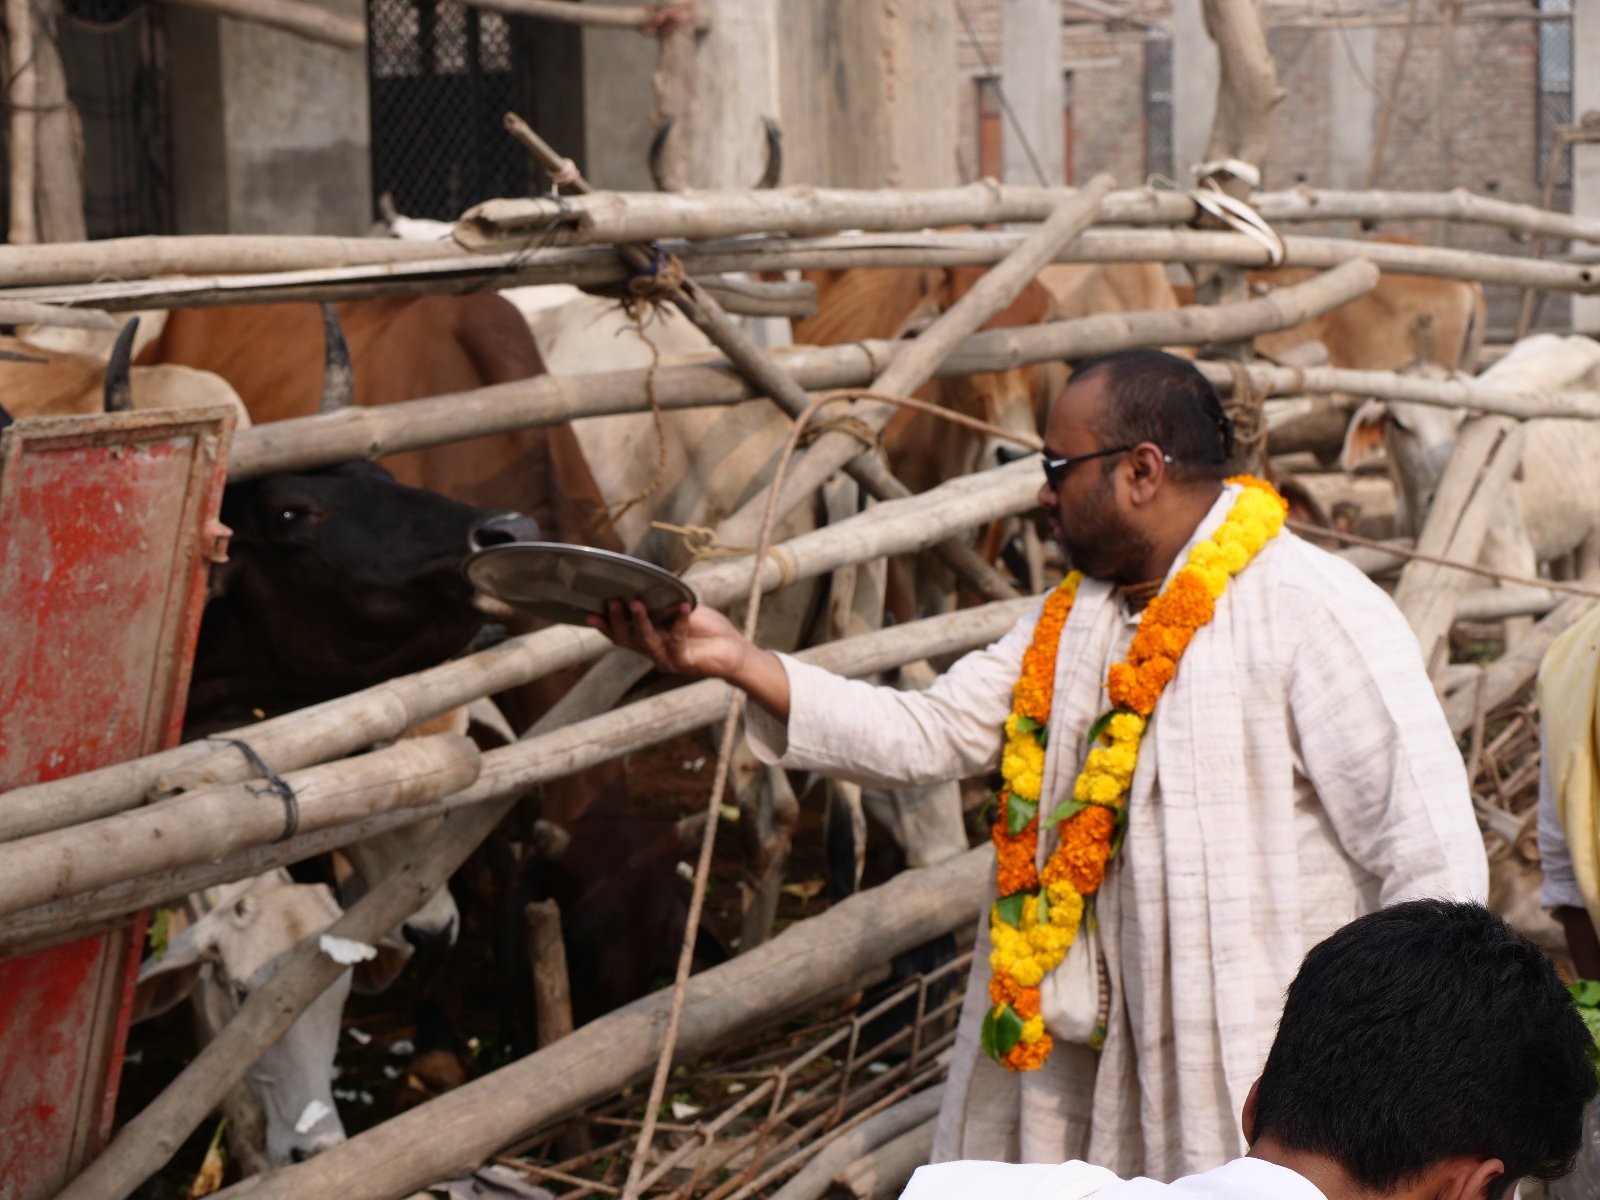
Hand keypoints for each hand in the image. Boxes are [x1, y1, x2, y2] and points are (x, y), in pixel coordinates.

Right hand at [589, 599, 751, 679]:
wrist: (735, 650)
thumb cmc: (709, 630)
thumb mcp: (682, 610)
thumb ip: (665, 603)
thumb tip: (648, 583)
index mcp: (650, 640)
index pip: (622, 635)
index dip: (605, 626)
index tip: (589, 613)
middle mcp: (654, 652)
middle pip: (626, 640)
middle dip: (616, 621)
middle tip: (611, 601)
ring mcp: (668, 660)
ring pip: (646, 641)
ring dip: (639, 621)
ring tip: (636, 602)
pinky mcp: (685, 662)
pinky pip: (676, 641)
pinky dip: (678, 622)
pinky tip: (682, 607)